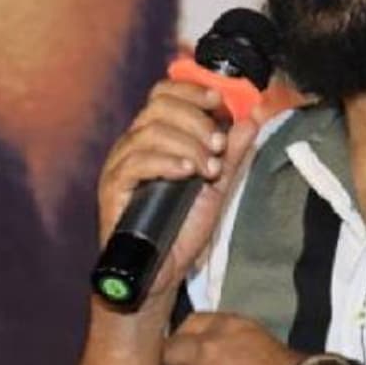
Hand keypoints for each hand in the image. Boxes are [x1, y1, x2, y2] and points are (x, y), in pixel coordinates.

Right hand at [97, 80, 259, 303]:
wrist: (161, 274)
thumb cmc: (182, 228)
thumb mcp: (217, 186)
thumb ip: (232, 152)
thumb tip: (252, 118)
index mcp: (156, 137)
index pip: (164, 94)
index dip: (190, 90)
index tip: (217, 101)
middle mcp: (134, 144)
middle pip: (159, 106)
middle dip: (196, 120)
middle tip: (219, 146)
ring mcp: (120, 164)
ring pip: (150, 131)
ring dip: (187, 144)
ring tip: (208, 169)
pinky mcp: (112, 188)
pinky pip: (136, 162)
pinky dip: (166, 161)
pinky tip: (187, 173)